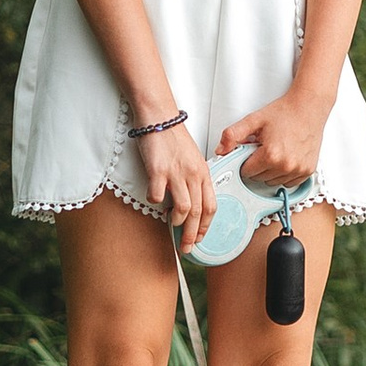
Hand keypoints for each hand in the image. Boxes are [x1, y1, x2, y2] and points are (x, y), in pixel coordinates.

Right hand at [136, 117, 216, 251]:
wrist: (160, 118)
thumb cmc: (174, 139)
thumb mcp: (193, 160)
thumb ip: (194, 180)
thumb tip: (190, 204)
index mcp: (203, 172)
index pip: (210, 206)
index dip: (206, 226)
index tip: (200, 237)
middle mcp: (192, 174)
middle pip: (197, 212)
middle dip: (192, 234)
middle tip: (186, 247)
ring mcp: (175, 173)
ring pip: (182, 208)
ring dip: (176, 222)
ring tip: (172, 224)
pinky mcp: (158, 170)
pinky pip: (156, 196)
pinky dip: (155, 204)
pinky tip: (154, 202)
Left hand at [215, 89, 324, 194]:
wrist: (309, 106)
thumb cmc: (285, 112)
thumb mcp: (254, 120)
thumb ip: (233, 135)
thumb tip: (220, 150)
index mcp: (271, 155)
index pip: (246, 172)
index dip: (246, 160)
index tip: (251, 151)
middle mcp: (286, 165)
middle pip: (259, 178)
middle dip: (258, 165)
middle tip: (264, 148)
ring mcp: (298, 170)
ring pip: (273, 182)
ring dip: (270, 171)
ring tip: (276, 151)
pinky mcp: (307, 171)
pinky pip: (288, 182)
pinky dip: (284, 174)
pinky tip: (286, 157)